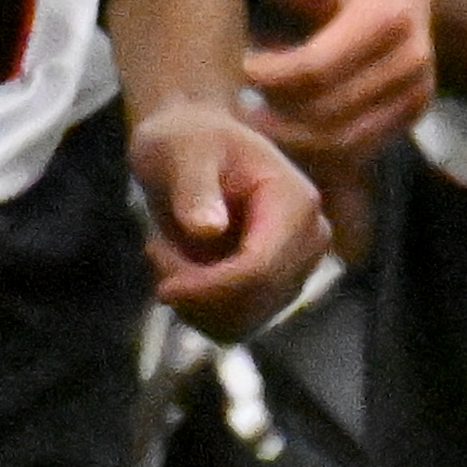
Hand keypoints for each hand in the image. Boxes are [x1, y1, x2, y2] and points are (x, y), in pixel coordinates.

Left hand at [135, 103, 324, 339]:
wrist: (196, 147)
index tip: (162, 288)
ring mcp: (298, 266)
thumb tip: (209, 230)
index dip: (210, 289)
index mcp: (296, 203)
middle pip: (256, 301)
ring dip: (193, 302)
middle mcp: (311, 239)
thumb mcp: (183, 153)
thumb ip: (194, 189)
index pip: (261, 269)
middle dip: (196, 291)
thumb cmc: (188, 142)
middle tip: (156, 251)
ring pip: (245, 321)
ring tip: (166, 254)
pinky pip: (236, 325)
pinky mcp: (277, 287)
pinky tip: (180, 272)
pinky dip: (198, 310)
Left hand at [248, 0, 439, 152]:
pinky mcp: (413, 111)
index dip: (271, 75)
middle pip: (328, 109)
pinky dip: (318, 145)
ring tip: (260, 115)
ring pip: (342, 138)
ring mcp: (416, 90)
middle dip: (277, 110)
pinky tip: (288, 124)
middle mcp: (411, 59)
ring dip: (293, 133)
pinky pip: (359, 146)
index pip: (318, 66)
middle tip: (242, 100)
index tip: (242, 66)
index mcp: (388, 16)